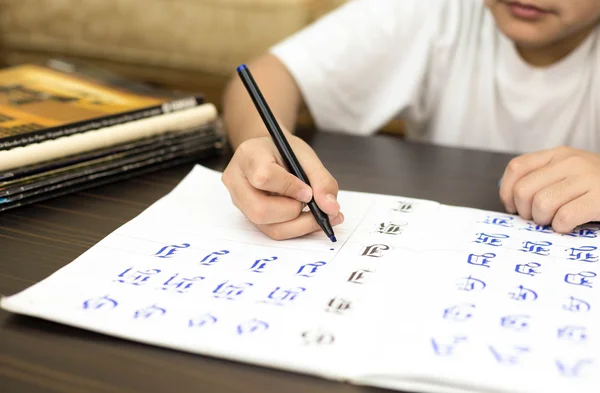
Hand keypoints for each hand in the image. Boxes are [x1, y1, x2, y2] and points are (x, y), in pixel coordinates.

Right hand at [221, 134, 342, 239]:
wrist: (270, 154)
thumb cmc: (285, 151)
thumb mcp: (305, 155)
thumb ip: (321, 180)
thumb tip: (331, 208)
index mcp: (248, 155)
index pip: (263, 177)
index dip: (290, 188)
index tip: (309, 191)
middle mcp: (237, 181)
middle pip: (259, 210)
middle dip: (292, 211)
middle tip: (311, 202)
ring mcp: (240, 202)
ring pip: (267, 227)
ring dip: (299, 225)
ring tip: (319, 214)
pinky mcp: (250, 217)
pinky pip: (274, 231)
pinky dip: (298, 229)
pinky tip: (313, 220)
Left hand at [499, 146, 599, 232]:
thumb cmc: (597, 186)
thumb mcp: (569, 172)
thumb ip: (542, 178)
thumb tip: (511, 199)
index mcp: (558, 154)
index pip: (516, 168)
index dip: (507, 191)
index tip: (513, 206)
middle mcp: (570, 162)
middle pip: (524, 190)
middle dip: (525, 211)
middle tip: (537, 218)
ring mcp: (587, 179)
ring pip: (542, 204)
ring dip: (543, 220)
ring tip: (554, 221)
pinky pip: (565, 217)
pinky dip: (561, 227)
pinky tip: (569, 225)